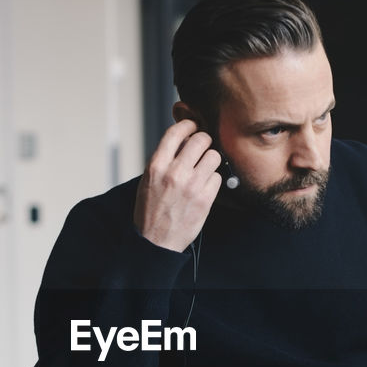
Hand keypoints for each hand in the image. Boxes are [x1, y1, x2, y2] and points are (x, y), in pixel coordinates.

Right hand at [134, 119, 222, 251]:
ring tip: (204, 169)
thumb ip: (164, 160)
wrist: (155, 242)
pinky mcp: (205, 199)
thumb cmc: (150, 211)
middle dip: (204, 140)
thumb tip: (183, 141)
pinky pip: (218, 177)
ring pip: (214, 156)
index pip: (176, 132)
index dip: (188, 125)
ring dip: (211, 160)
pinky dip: (214, 180)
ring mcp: (191, 185)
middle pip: (201, 139)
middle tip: (203, 147)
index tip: (193, 126)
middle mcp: (174, 172)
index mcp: (156, 166)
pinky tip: (205, 186)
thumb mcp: (148, 180)